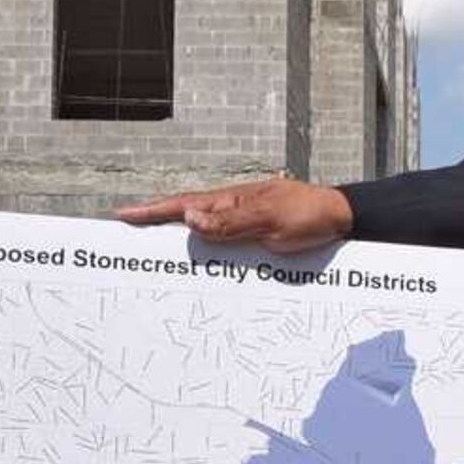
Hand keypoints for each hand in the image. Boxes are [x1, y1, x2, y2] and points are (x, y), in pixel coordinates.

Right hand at [114, 176, 355, 253]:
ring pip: (202, 235)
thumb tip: (189, 220)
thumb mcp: (270, 219)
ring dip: (178, 242)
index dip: (151, 212)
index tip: (122, 215)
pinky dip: (205, 252)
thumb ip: (231, 222)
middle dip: (154, 225)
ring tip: (151, 254)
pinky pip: (222, 246)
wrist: (341, 218)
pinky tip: (198, 263)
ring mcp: (242, 223)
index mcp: (230, 201)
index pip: (182, 206)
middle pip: (184, 219)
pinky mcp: (254, 237)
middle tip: (125, 235)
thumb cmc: (308, 214)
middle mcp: (231, 210)